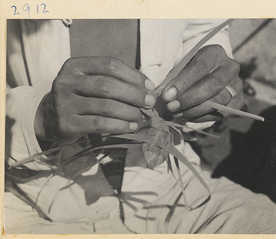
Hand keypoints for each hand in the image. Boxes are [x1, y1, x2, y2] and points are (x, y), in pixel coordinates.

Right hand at [34, 56, 155, 143]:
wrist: (49, 118)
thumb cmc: (79, 97)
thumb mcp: (89, 82)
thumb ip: (113, 80)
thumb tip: (147, 89)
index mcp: (75, 66)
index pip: (109, 64)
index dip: (133, 75)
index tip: (149, 86)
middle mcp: (67, 81)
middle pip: (108, 85)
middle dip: (134, 94)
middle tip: (149, 103)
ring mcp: (65, 103)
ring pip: (105, 106)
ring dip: (129, 112)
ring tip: (140, 116)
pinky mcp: (67, 124)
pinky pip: (100, 124)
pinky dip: (120, 125)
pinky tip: (131, 127)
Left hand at [162, 44, 243, 121]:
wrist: (209, 75)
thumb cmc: (191, 71)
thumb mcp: (181, 69)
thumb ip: (172, 80)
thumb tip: (157, 96)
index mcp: (215, 53)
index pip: (200, 67)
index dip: (183, 83)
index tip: (167, 95)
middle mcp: (230, 67)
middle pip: (212, 85)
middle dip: (189, 99)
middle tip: (171, 107)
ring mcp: (236, 84)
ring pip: (218, 101)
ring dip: (194, 110)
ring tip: (176, 113)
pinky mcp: (238, 100)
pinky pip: (221, 113)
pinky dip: (202, 117)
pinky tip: (188, 116)